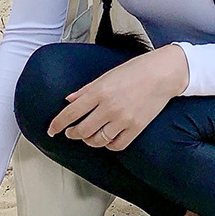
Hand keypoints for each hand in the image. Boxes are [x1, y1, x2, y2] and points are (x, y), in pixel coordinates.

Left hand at [47, 44, 188, 150]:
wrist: (163, 73)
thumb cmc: (135, 70)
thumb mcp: (106, 76)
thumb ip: (86, 90)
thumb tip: (69, 100)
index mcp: (99, 91)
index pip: (71, 113)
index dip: (57, 124)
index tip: (52, 130)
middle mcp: (109, 107)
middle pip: (82, 130)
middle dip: (72, 134)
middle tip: (70, 133)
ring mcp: (123, 119)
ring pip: (97, 140)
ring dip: (89, 140)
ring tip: (88, 136)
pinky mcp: (136, 128)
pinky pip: (116, 145)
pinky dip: (108, 145)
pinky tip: (106, 139)